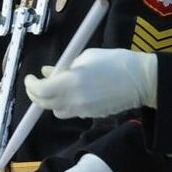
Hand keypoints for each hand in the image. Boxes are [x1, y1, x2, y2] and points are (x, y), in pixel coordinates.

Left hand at [24, 48, 158, 118]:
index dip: (31, 85)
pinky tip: (74, 93)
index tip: (30, 77)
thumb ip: (64, 66)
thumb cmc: (115, 61)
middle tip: (35, 84)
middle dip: (36, 95)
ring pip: (57, 112)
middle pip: (45, 104)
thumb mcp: (86, 56)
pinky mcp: (92, 115)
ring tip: (56, 88)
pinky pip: (72, 112)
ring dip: (52, 102)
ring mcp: (83, 110)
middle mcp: (74, 100)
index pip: (41, 90)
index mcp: (70, 82)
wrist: (141, 80)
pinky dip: (67, 104)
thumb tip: (47, 71)